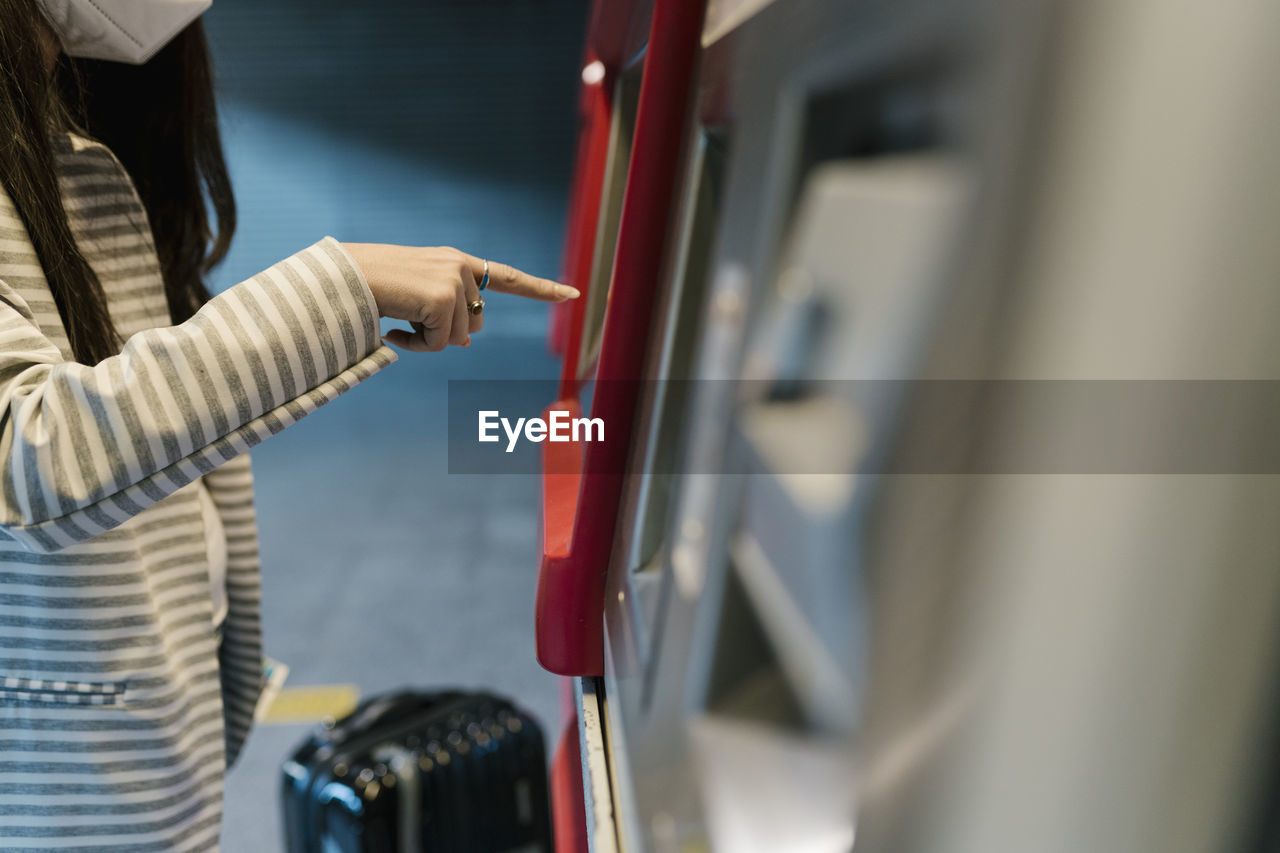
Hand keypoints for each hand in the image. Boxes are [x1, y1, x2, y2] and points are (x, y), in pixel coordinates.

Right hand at [340, 243, 578, 351]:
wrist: (342, 278)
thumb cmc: (373, 288)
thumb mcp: (416, 298)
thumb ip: (448, 313)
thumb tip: (467, 341)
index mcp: (458, 263)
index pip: (508, 278)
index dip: (541, 289)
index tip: (572, 295)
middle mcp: (461, 268)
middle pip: (475, 326)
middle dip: (444, 334)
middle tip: (408, 318)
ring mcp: (454, 282)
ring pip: (458, 339)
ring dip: (426, 340)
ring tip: (397, 319)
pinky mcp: (443, 299)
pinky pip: (440, 344)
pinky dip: (416, 345)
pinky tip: (394, 327)